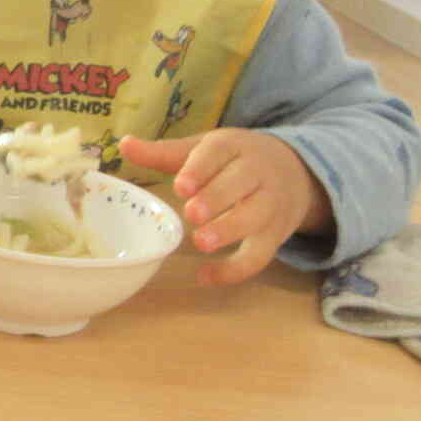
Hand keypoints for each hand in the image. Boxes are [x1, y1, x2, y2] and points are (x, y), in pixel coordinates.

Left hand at [118, 129, 332, 286]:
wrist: (295, 170)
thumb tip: (124, 144)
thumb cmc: (235, 159)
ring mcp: (271, 204)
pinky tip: (205, 277)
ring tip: (201, 242)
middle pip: (241, 183)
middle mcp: (258, 172)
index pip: (219, 152)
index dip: (200, 169)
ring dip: (230, 230)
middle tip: (192, 214)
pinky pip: (260, 255)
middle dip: (217, 198)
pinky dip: (235, 270)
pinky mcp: (276, 235)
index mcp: (234, 146)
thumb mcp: (205, 148)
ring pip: (256, 217)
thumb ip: (165, 152)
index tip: (181, 186)